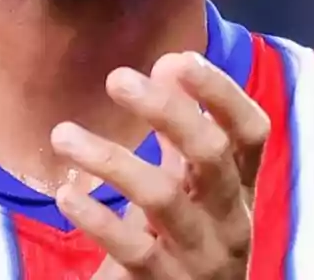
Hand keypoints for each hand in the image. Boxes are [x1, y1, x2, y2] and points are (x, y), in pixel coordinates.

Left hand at [50, 52, 268, 278]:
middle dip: (166, 111)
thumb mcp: (191, 186)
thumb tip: (169, 62)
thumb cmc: (184, 239)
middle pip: (210, 155)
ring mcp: (199, 255)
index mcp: (240, 187)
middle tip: (116, 78)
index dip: (222, 92)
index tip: (179, 58)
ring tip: (63, 134)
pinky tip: (66, 195)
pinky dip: (97, 218)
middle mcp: (230, 219)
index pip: (250, 131)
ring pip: (162, 198)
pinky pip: (133, 249)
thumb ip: (181, 131)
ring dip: (110, 159)